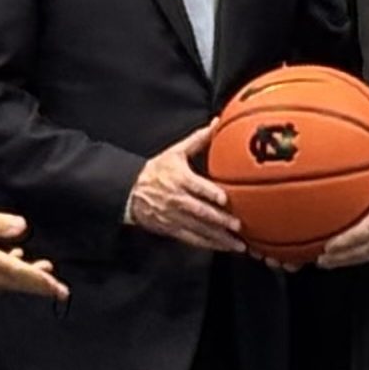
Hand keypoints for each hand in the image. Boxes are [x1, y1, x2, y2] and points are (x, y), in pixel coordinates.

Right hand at [0, 209, 68, 299]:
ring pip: (8, 284)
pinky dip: (10, 275)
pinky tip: (13, 261)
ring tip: (42, 272)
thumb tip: (21, 227)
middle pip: (19, 284)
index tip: (60, 290)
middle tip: (59, 290)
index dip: (44, 282)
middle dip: (40, 286)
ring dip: (26, 280)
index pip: (23, 274)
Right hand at [127, 122, 243, 252]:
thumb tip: (217, 123)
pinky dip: (208, 244)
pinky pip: (192, 239)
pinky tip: (222, 247)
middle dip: (219, 220)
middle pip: (200, 212)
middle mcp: (178, 199)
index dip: (211, 194)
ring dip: (218, 238)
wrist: (130, 191)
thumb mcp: (175, 152)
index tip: (225, 199)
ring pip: (199, 230)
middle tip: (237, 225)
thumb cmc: (156, 170)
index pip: (197, 187)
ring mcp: (175, 217)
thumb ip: (198, 140)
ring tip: (237, 244)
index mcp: (180, 179)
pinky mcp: (172, 229)